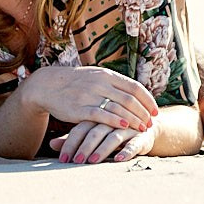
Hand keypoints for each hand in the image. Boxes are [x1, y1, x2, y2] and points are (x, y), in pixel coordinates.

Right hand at [20, 65, 157, 131]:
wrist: (48, 85)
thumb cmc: (76, 83)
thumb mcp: (95, 76)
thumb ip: (114, 83)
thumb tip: (135, 92)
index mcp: (107, 75)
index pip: (135, 87)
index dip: (147, 100)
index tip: (155, 111)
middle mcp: (100, 83)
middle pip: (130, 99)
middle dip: (143, 113)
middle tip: (151, 123)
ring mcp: (90, 95)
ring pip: (119, 107)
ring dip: (134, 119)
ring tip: (142, 128)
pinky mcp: (80, 108)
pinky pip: (101, 115)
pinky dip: (115, 120)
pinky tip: (124, 126)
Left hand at [50, 116, 154, 163]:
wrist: (144, 124)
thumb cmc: (111, 130)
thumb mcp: (92, 133)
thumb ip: (73, 139)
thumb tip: (50, 144)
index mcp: (97, 117)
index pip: (81, 129)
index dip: (71, 143)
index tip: (63, 159)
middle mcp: (111, 120)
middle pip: (95, 132)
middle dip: (85, 148)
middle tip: (75, 161)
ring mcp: (127, 128)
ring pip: (113, 137)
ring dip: (102, 150)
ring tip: (92, 161)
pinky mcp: (141, 136)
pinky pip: (134, 143)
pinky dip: (126, 151)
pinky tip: (119, 159)